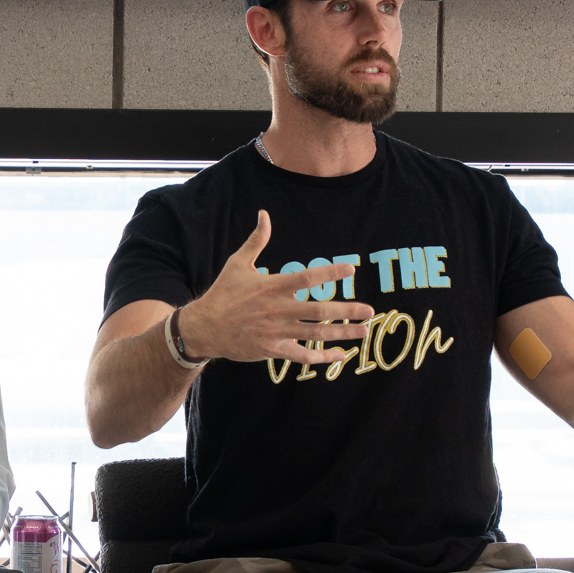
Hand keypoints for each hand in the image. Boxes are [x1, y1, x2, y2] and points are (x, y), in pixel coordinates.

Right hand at [175, 212, 373, 364]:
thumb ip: (256, 241)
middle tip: (369, 311)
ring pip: (315, 335)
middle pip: (319, 311)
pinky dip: (322, 357)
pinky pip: (302, 356)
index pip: (307, 278)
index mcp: (272, 286)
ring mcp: (277, 332)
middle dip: (346, 311)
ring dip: (342, 334)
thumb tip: (264, 214)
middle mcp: (278, 310)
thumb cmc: (223, 294)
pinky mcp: (273, 349)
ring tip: (363, 331)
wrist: (204, 327)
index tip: (351, 269)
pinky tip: (339, 355)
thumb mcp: (237, 264)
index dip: (330, 273)